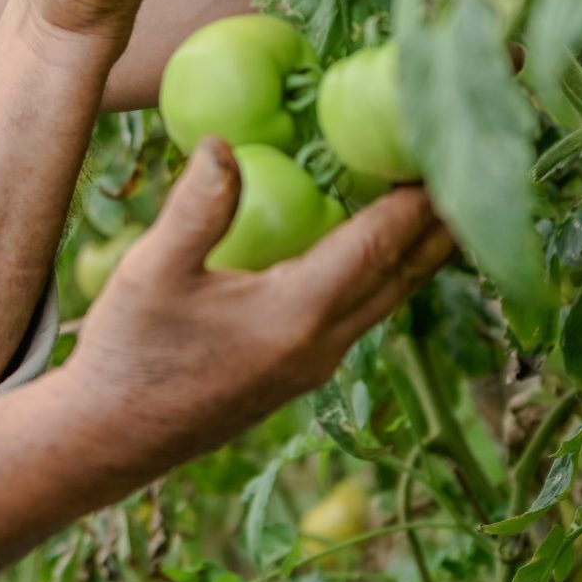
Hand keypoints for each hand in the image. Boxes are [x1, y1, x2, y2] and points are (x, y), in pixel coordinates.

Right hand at [62, 140, 454, 478]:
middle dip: (441, 220)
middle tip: (470, 166)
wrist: (111, 438)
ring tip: (440, 200)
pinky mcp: (300, 372)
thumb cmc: (130, 353)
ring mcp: (315, 363)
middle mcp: (323, 343)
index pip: (380, 243)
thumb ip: (196, 208)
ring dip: (418, 249)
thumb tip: (224, 143)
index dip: (419, 195)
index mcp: (296, 314)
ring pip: (389, 297)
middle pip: (405, 274)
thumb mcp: (152, 273)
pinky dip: (384, 271)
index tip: (445, 146)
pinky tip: (372, 247)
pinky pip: (363, 311)